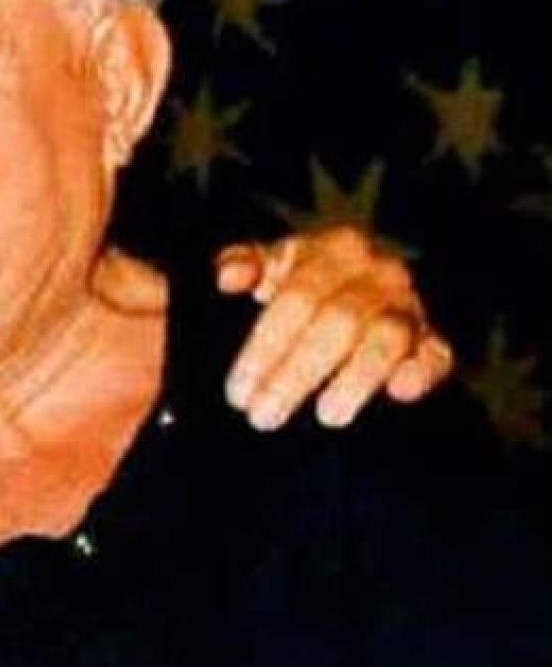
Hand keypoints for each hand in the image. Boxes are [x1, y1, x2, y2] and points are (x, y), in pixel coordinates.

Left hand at [215, 224, 453, 430]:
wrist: (374, 285)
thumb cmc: (310, 278)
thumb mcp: (276, 263)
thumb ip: (245, 264)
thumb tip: (227, 277)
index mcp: (333, 250)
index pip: (296, 298)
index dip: (264, 347)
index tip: (238, 391)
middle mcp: (376, 273)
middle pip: (338, 322)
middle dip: (297, 373)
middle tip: (263, 416)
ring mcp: (410, 305)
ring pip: (386, 338)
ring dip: (357, 378)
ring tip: (327, 416)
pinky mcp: (436, 339)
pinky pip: (437, 353)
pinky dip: (422, 371)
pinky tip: (400, 392)